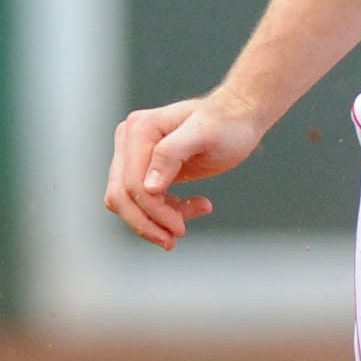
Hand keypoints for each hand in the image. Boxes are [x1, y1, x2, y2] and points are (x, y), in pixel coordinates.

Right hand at [103, 95, 264, 247]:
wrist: (239, 119)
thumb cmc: (227, 124)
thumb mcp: (205, 134)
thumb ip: (172, 153)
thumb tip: (148, 187)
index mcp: (140, 129)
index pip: (132, 183)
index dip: (153, 210)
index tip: (180, 228)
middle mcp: (129, 139)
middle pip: (121, 195)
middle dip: (147, 222)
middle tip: (174, 240)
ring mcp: (133, 154)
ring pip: (127, 201)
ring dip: (154, 220)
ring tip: (188, 223)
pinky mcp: (143, 168)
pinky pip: (141, 200)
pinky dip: (164, 212)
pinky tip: (196, 206)